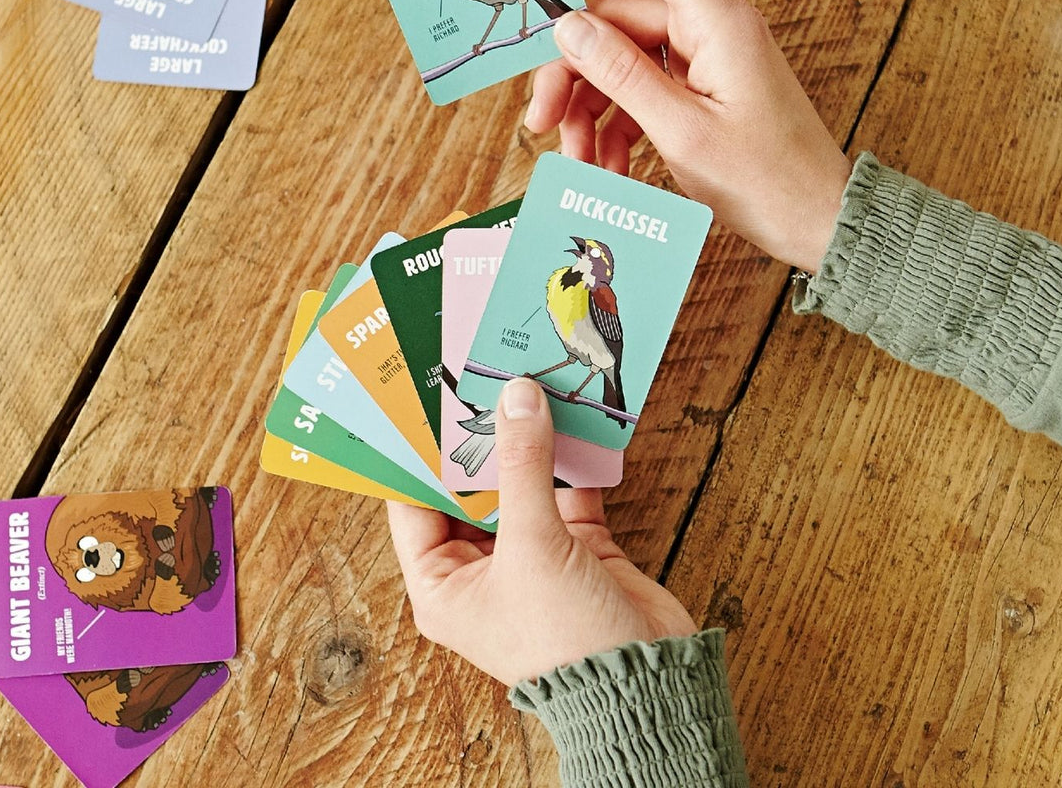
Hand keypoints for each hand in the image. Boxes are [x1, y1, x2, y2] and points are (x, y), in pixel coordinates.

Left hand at [387, 377, 695, 685]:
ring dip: (529, 440)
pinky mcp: (577, 545)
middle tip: (482, 377)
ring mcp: (531, 554)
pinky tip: (577, 415)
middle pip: (471, 487)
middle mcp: (482, 567)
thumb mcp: (533, 546)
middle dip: (481, 436)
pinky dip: (574, 457)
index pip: (415, 505)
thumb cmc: (564, 641)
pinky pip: (567, 488)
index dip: (419, 453)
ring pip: (522, 481)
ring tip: (529, 382)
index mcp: (443, 583)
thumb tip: (517, 398)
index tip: (425, 399)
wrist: (647, 685)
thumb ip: (523, 465)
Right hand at [524, 0, 850, 271]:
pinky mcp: (702, 91)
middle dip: (572, 72)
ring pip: (622, 63)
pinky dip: (617, 127)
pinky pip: (643, 93)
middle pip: (616, 22)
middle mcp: (710, 30)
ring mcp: (706, 61)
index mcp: (716, 21)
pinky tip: (608, 168)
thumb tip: (569, 26)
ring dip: (590, 111)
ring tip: (579, 161)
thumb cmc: (768, 179)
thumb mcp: (682, 130)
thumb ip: (621, 73)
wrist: (818, 220)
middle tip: (540, 120)